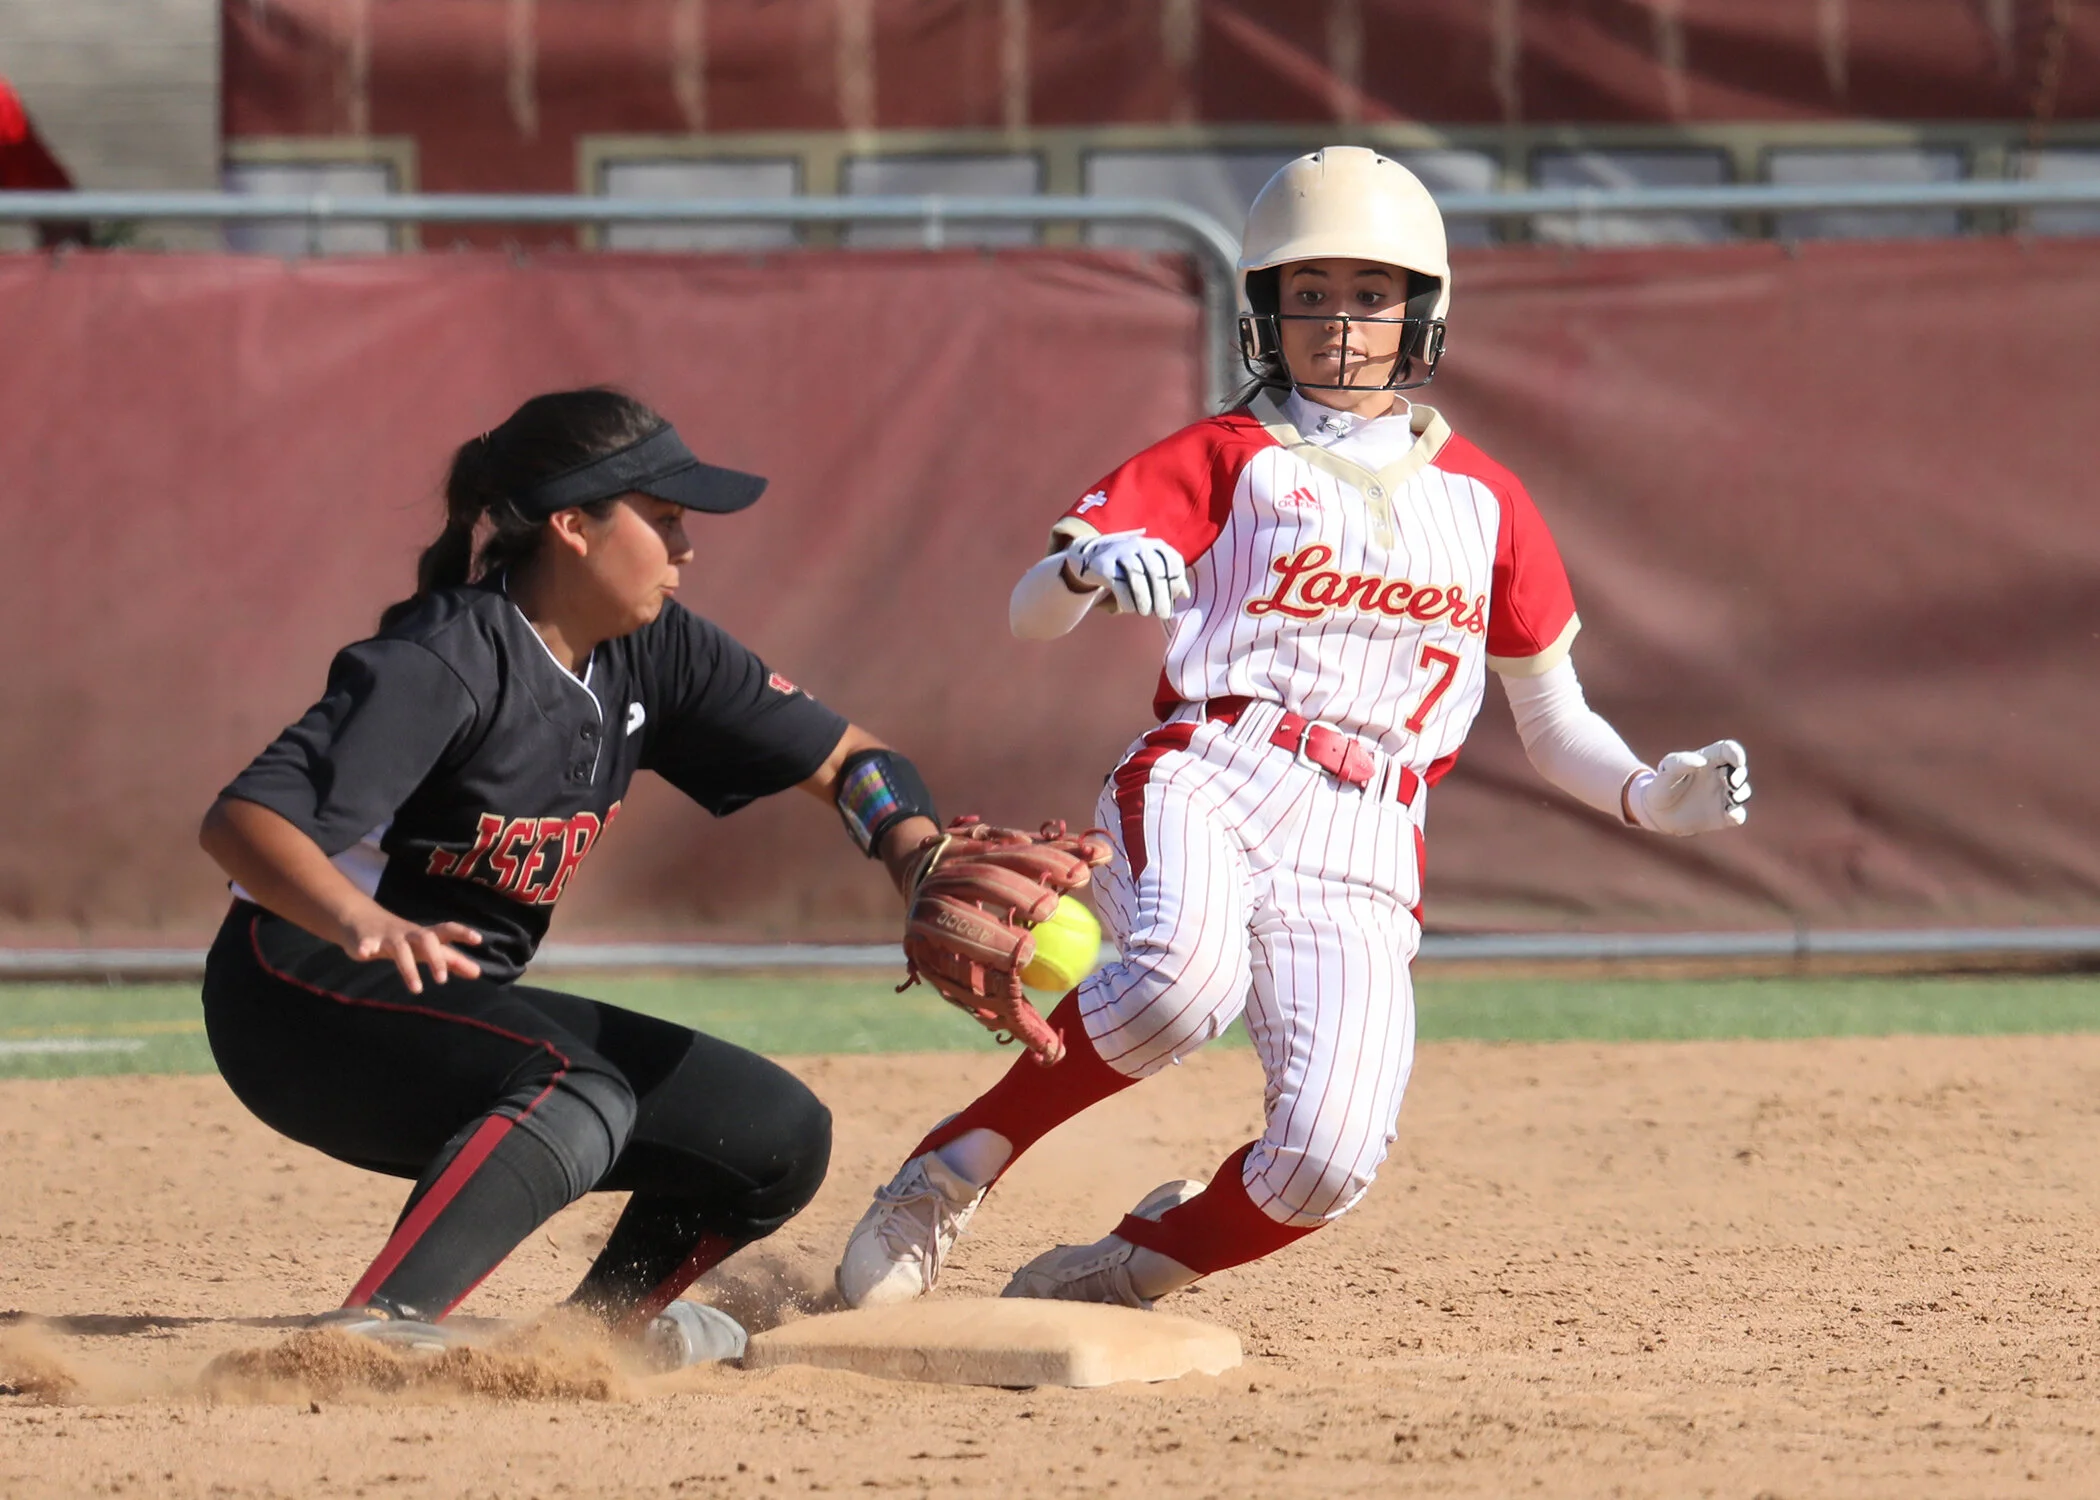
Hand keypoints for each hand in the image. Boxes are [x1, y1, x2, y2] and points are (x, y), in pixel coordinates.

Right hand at [339, 906, 483, 992]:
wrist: (361, 919)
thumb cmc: (404, 938)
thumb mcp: (427, 948)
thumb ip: (452, 960)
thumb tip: (478, 973)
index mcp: (425, 935)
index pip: (447, 930)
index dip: (463, 933)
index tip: (479, 939)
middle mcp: (409, 934)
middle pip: (426, 940)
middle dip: (435, 958)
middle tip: (443, 980)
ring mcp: (388, 937)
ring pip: (400, 950)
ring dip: (408, 968)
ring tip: (417, 989)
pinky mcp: (367, 940)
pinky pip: (367, 943)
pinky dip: (366, 947)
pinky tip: (365, 954)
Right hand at [1064, 530, 1189, 619]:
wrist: (1092, 558)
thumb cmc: (1129, 568)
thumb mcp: (1150, 568)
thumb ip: (1169, 579)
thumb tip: (1185, 594)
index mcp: (1155, 545)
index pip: (1173, 561)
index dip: (1177, 581)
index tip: (1176, 598)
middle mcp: (1139, 545)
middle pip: (1156, 571)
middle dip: (1162, 596)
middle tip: (1164, 615)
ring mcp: (1120, 553)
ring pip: (1137, 578)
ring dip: (1144, 600)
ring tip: (1145, 613)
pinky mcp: (1104, 564)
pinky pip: (1118, 585)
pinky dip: (1126, 600)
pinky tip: (1128, 609)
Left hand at [1624, 740, 1750, 835]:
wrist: (1656, 813)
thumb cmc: (1661, 785)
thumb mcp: (1666, 770)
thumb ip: (1680, 762)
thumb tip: (1701, 761)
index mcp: (1708, 761)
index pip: (1728, 750)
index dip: (1737, 752)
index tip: (1738, 761)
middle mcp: (1719, 777)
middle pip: (1740, 771)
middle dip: (1741, 774)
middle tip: (1731, 782)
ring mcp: (1722, 796)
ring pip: (1743, 792)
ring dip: (1743, 793)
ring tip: (1732, 796)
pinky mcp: (1722, 816)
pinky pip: (1738, 816)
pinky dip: (1738, 814)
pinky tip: (1730, 813)